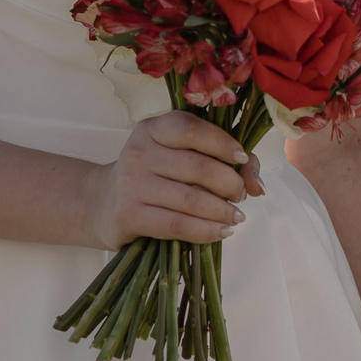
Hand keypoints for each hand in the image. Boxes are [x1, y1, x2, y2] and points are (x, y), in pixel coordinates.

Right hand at [85, 109, 263, 249]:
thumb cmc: (154, 176)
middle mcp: (138, 151)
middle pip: (199, 167)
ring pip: (191, 199)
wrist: (102, 203)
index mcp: (153, 128)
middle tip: (241, 195)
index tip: (242, 159)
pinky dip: (206, 231)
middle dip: (230, 184)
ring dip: (223, 211)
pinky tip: (221, 232)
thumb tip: (257, 185)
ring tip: (236, 216)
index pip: (193, 129)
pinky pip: (177, 225)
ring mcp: (130, 183)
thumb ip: (223, 160)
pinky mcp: (128, 214)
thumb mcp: (180, 156)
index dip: (224, 144)